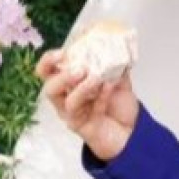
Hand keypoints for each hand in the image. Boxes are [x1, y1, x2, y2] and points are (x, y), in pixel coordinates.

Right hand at [36, 48, 139, 162]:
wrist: (131, 131)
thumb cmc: (118, 106)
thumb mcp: (119, 79)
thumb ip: (115, 65)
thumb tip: (116, 47)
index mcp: (69, 82)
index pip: (47, 71)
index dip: (48, 61)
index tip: (62, 53)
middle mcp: (66, 98)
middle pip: (50, 88)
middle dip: (63, 77)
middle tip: (80, 69)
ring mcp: (73, 114)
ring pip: (68, 102)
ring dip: (82, 88)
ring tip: (96, 78)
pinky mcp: (83, 127)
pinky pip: (88, 112)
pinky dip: (100, 97)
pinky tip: (110, 86)